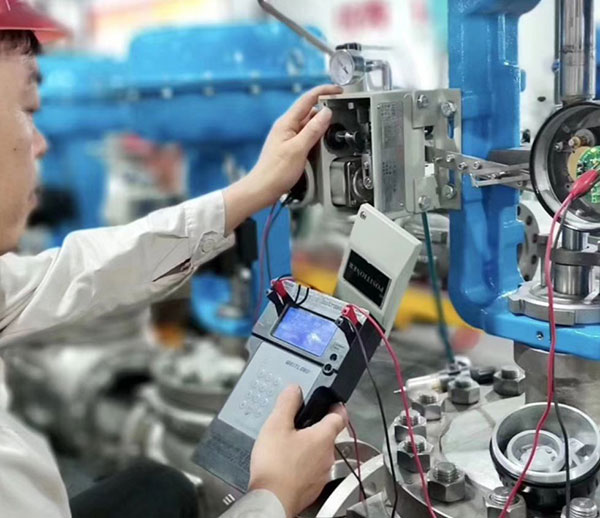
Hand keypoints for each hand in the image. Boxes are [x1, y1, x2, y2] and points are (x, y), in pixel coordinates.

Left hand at [223, 84, 341, 233]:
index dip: (324, 91)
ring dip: (320, 128)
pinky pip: (306, 137)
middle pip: (310, 112)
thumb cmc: (275, 172)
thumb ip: (313, 130)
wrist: (262, 189)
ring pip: (309, 126)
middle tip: (339, 117)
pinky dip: (315, 139)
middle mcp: (286, 127)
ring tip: (330, 136)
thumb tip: (326, 113)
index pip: (307, 99)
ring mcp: (287, 137)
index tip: (337, 90)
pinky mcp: (289, 148)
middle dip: (325, 113)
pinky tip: (319, 148)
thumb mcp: (298, 149)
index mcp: (286, 123)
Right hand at [248, 386, 346, 517]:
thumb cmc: (275, 466)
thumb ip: (287, 403)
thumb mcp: (276, 425)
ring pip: (320, 453)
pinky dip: (304, 464)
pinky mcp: (313, 488)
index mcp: (323, 437)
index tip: (333, 403)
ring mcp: (322, 474)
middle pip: (328, 435)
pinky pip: (313, 470)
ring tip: (288, 445)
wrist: (271, 500)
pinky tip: (287, 464)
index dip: (336, 406)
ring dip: (309, 447)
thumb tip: (294, 390)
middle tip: (299, 423)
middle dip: (315, 427)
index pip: (340, 416)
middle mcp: (328, 456)